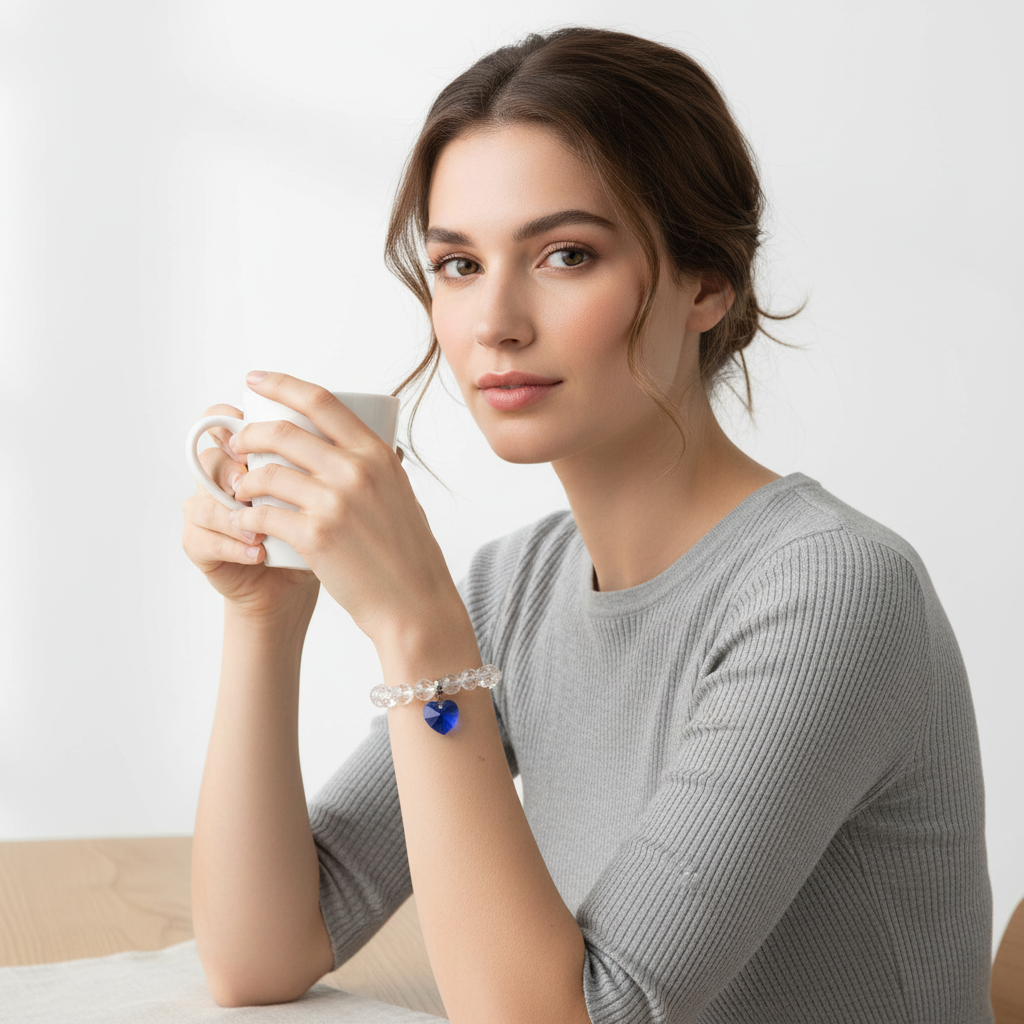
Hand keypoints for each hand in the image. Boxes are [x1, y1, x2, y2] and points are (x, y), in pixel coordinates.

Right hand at [181, 402, 320, 618]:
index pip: (222, 420)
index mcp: (246, 454)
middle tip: (253, 484)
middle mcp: (220, 477)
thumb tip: (377, 431)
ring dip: (234, 513)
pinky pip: (205, 538)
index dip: (231, 417)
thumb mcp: (329, 492)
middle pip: (210, 457)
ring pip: (205, 499)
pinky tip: (258, 553)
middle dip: (233, 468)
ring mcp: (206, 509)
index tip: (265, 426)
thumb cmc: (321, 532)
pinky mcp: (198, 544)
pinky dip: (234, 546)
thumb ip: (333, 459)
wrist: (298, 583)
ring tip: (261, 531)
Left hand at [225, 372, 462, 648]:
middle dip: (248, 434)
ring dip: (243, 480)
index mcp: (377, 454)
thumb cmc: (408, 554)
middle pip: (283, 432)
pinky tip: (245, 522)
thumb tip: (347, 444)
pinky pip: (264, 515)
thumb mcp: (400, 494)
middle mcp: (355, 470)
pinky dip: (247, 517)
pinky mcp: (315, 537)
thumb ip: (374, 466)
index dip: (281, 384)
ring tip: (240, 489)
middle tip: (236, 444)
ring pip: (266, 474)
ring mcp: (334, 503)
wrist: (415, 603)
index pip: (321, 401)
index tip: (255, 379)